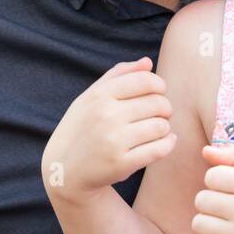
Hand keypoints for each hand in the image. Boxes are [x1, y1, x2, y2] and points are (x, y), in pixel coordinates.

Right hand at [41, 57, 174, 202]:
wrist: (64, 170)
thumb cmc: (82, 127)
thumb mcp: (90, 97)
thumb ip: (118, 75)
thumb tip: (148, 62)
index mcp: (100, 95)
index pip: (146, 81)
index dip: (160, 86)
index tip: (158, 94)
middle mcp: (106, 116)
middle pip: (158, 103)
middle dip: (165, 108)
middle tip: (159, 114)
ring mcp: (113, 141)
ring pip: (162, 126)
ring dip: (165, 127)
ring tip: (156, 129)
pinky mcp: (121, 164)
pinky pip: (160, 149)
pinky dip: (168, 144)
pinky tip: (165, 141)